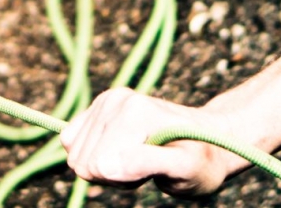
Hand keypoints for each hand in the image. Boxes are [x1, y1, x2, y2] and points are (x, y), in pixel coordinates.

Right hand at [61, 88, 244, 196]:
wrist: (208, 139)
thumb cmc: (201, 160)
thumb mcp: (185, 170)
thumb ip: (147, 164)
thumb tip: (104, 165)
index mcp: (133, 112)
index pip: (94, 166)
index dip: (120, 179)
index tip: (151, 170)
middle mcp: (115, 100)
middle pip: (82, 161)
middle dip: (111, 173)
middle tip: (146, 166)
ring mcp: (106, 100)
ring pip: (75, 154)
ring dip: (105, 165)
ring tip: (139, 158)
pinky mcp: (100, 105)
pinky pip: (71, 141)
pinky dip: (95, 153)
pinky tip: (125, 150)